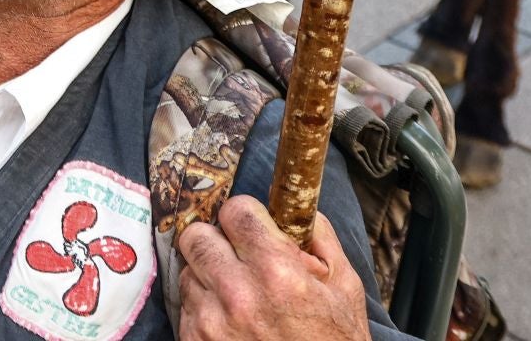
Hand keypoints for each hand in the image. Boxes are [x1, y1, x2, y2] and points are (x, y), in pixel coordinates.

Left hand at [176, 197, 368, 340]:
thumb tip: (292, 207)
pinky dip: (205, 309)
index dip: (247, 216)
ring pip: (189, 271)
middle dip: (218, 241)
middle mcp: (236, 294)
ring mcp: (210, 322)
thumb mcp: (344, 288)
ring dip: (210, 277)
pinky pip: (186, 307)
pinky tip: (233, 322)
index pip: (234, 210)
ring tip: (241, 298)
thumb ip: (318, 237)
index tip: (254, 229)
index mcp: (276, 272)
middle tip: (239, 257)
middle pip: (197, 235)